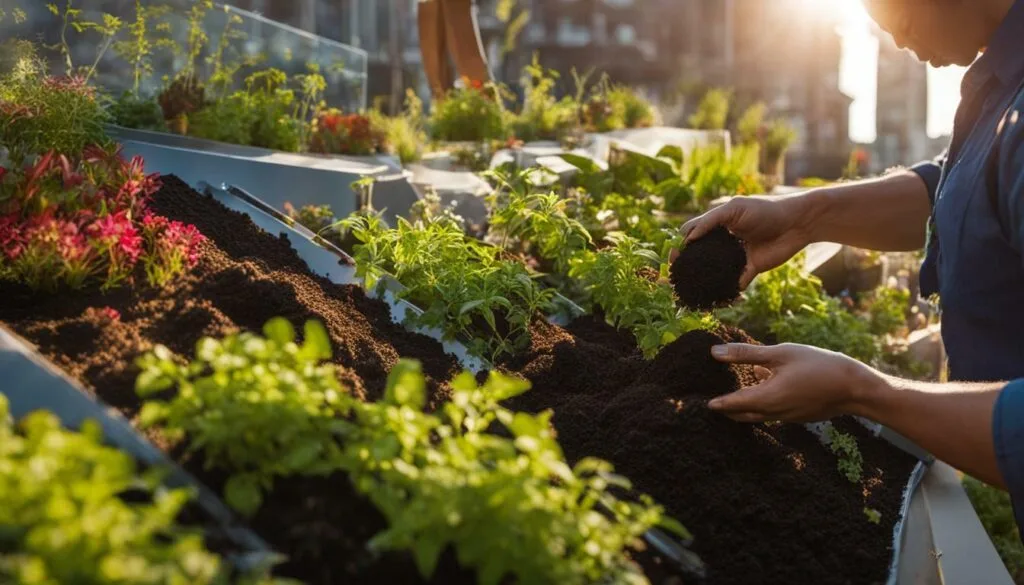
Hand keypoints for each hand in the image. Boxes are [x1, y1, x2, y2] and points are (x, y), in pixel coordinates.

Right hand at [675, 194, 814, 288]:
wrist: (798, 223)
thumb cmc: (766, 209)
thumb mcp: (735, 209)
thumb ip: (710, 221)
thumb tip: (687, 238)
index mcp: (717, 225)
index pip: (691, 236)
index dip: (680, 246)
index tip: (672, 258)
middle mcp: (724, 242)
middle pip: (699, 257)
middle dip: (687, 268)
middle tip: (675, 279)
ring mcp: (736, 256)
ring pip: (715, 272)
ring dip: (704, 282)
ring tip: (692, 292)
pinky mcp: (750, 269)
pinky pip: (735, 283)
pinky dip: (728, 291)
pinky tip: (718, 298)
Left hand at [706, 343, 885, 422]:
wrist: (856, 388)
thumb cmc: (819, 365)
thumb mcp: (781, 354)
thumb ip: (746, 354)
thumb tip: (715, 353)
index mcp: (766, 399)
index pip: (731, 404)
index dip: (714, 403)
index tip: (699, 402)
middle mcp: (774, 413)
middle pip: (741, 416)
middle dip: (725, 410)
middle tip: (709, 401)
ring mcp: (786, 418)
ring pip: (756, 416)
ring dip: (741, 409)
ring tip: (728, 397)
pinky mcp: (797, 417)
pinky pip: (770, 414)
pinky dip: (758, 407)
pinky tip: (759, 392)